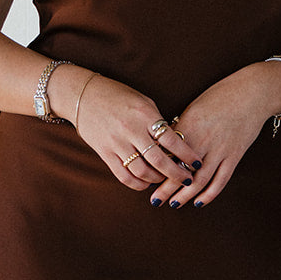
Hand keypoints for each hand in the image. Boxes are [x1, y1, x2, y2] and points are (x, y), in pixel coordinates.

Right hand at [71, 74, 204, 195]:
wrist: (83, 95)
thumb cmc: (117, 96)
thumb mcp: (142, 101)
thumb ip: (157, 121)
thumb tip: (175, 141)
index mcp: (144, 114)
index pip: (171, 139)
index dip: (186, 154)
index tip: (197, 163)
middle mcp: (131, 129)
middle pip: (158, 159)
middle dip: (176, 173)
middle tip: (187, 180)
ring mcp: (116, 142)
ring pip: (141, 171)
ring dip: (157, 179)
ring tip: (166, 180)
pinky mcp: (104, 152)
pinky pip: (123, 175)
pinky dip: (137, 184)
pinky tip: (146, 183)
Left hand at [149, 60, 280, 208]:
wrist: (252, 92)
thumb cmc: (221, 96)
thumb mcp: (195, 107)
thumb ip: (181, 126)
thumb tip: (166, 144)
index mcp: (188, 125)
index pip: (168, 152)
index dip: (156, 168)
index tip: (146, 179)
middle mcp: (202, 140)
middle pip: (180, 169)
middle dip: (166, 188)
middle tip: (154, 200)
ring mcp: (220, 149)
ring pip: (200, 179)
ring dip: (185, 195)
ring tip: (173, 204)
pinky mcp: (234, 155)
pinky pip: (221, 179)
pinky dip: (210, 193)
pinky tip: (199, 202)